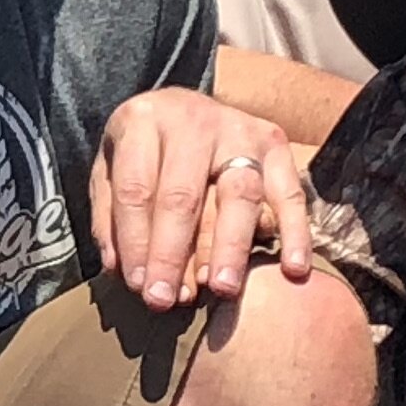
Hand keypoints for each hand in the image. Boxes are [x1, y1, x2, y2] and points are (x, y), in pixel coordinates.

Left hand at [86, 87, 309, 311]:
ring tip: (222, 288)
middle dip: (175, 254)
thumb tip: (121, 269)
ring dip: (230, 246)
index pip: (137, 189)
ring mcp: (240, 130)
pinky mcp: (275, 144)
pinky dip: (295, 231)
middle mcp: (194, 120)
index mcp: (143, 121)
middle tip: (169, 299)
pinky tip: (293, 268)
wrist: (183, 105)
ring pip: (238, 194)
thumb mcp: (111, 167)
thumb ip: (111, 216)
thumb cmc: (144, 148)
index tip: (139, 284)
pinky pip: (290, 191)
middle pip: (184, 195)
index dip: (136, 241)